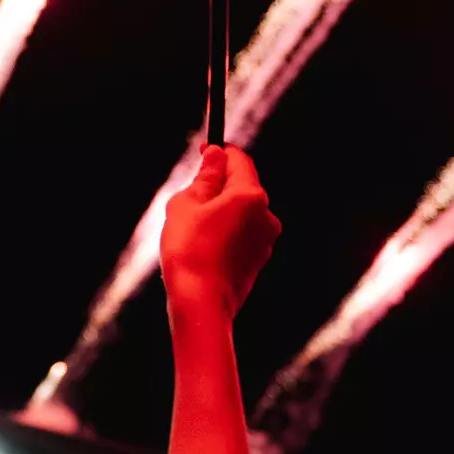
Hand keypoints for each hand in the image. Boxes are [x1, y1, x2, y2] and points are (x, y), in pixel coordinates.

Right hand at [161, 145, 280, 318]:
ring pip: (240, 214)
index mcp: (251, 196)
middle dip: (216, 187)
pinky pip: (241, 236)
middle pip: (241, 187)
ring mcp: (265, 241)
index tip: (204, 149)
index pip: (239, 160)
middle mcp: (266, 216)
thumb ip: (205, 177)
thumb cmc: (190, 250)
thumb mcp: (186, 204)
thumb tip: (216, 155)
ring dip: (219, 213)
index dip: (220, 152)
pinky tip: (201, 250)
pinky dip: (224, 234)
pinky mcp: (258, 261)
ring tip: (190, 232)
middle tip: (187, 199)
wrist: (201, 303)